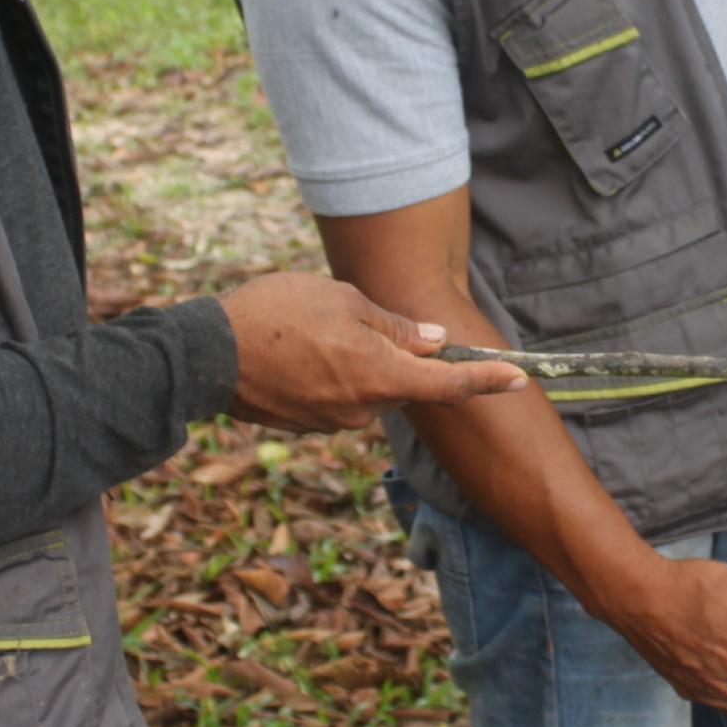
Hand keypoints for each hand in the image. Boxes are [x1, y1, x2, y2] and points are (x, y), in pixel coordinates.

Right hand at [218, 273, 524, 432]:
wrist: (206, 355)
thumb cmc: (277, 315)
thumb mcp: (344, 301)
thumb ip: (394, 326)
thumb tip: (433, 340)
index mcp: (381, 377)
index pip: (450, 384)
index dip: (488, 379)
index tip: (520, 378)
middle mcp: (364, 410)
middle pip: (405, 384)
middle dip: (401, 356)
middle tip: (360, 317)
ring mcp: (334, 423)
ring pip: (370, 390)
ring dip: (360, 362)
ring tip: (315, 329)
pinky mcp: (308, 425)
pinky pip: (339, 398)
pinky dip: (333, 375)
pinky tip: (300, 350)